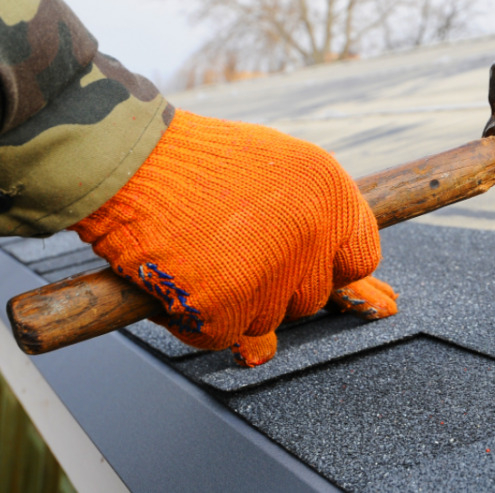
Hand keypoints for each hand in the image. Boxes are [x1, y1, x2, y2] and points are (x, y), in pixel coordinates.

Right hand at [70, 109, 397, 365]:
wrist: (127, 158)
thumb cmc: (198, 164)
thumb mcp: (278, 173)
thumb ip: (319, 232)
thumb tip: (367, 303)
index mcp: (331, 194)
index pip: (359, 259)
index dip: (326, 266)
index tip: (296, 260)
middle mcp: (311, 232)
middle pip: (310, 298)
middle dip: (274, 286)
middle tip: (229, 250)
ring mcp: (269, 271)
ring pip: (267, 322)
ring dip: (233, 303)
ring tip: (199, 255)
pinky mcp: (224, 303)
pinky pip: (221, 336)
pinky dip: (194, 320)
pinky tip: (178, 280)